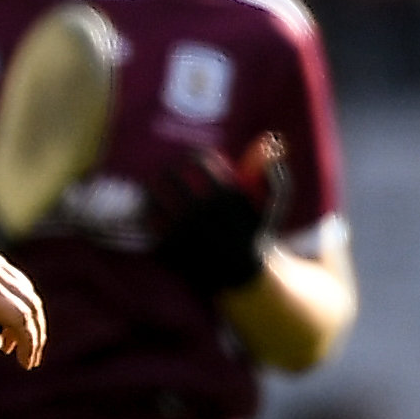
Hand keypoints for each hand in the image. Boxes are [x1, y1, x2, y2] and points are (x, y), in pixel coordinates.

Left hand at [0, 209, 45, 367]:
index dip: (28, 344)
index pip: (20, 319)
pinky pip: (6, 276)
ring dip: (23, 316)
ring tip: (8, 341)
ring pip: (22, 288)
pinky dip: (9, 299)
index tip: (27, 365)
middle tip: (29, 358)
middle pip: (30, 303)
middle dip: (34, 333)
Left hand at [154, 134, 288, 299]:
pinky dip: (144, 217)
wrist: (244, 276)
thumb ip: (275, 174)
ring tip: (148, 189)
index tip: (189, 156)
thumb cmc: (258, 235)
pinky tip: (145, 212)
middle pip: (172, 177)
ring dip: (148, 191)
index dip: (191, 154)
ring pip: (154, 200)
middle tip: (165, 170)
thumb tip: (271, 142)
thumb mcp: (275, 205)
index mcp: (226, 196)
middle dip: (166, 169)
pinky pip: (149, 227)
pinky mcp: (171, 249)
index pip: (200, 162)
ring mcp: (184, 230)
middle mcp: (203, 211)